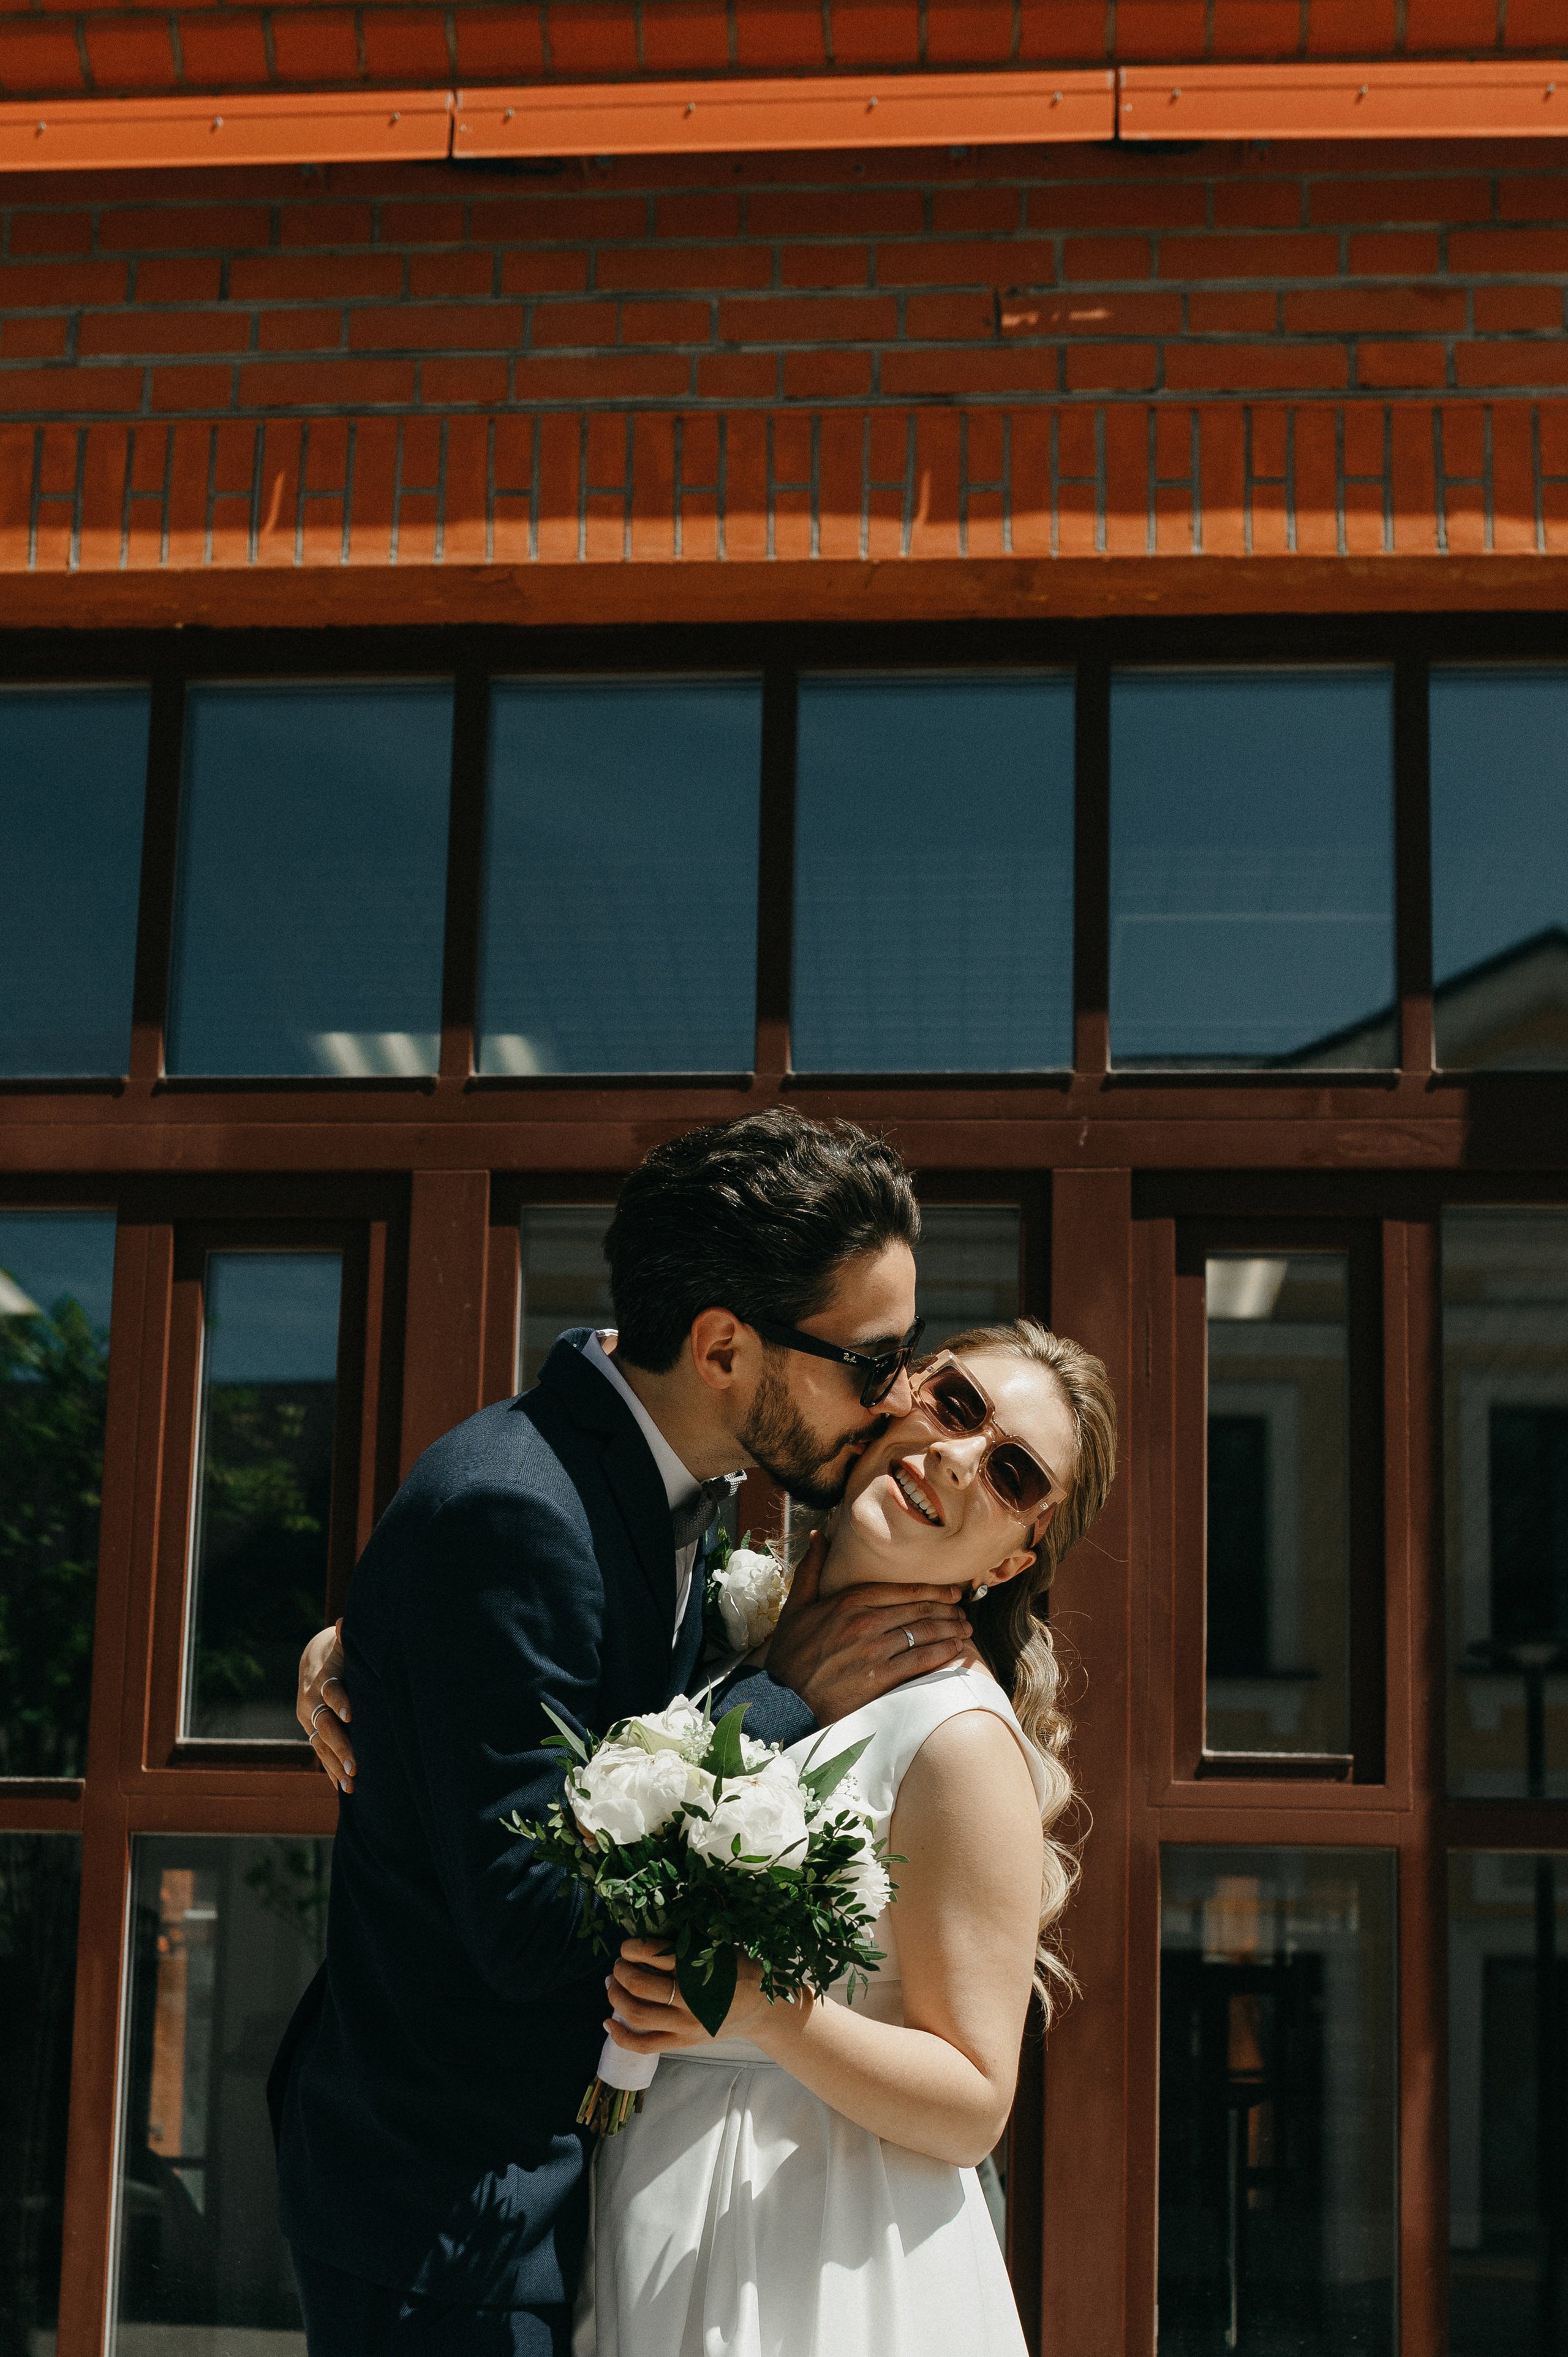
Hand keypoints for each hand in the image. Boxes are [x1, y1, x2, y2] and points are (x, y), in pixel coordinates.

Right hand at [296, 1620, 354, 1791]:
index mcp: (322, 1678)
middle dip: (340, 1746)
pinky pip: (319, 1752)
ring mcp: (307, 1719)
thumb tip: (345, 1622)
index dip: (340, 1702)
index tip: (352, 1715)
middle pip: (324, 1725)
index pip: (330, 1691)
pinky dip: (330, 1770)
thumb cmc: (340, 1651)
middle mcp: (310, 1701)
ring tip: (351, 1785)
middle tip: (355, 1767)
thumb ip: (346, 1637)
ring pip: (320, 1744)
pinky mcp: (311, 1732)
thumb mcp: (344, 1643)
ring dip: (335, 1765)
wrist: (314, 1660)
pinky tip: (343, 1788)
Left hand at [606, 1939, 785, 2055]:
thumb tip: (643, 1940)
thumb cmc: (736, 1970)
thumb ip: (684, 1944)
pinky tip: (608, 2022)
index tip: (627, 1947)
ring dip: (616, 1997)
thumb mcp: (715, 1947)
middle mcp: (689, 1997)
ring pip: (637, 2014)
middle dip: (620, 1971)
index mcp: (697, 1967)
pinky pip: (645, 2045)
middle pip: (639, 1985)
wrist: (760, 2007)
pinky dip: (621, 2036)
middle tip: (618, 1965)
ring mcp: (685, 2024)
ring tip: (611, 1985)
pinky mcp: (683, 2042)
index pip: (651, 1954)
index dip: (631, 1948)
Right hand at [764, 1533, 971, 1725]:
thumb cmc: (790, 1655)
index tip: (951, 1591)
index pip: (901, 1589)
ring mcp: (873, 1651)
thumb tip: (819, 1535)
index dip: (932, 1590)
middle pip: (917, 1610)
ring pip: (922, 1633)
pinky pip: (919, 1661)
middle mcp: (864, 1622)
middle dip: (947, 1609)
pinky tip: (955, 1650)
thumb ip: (811, 1569)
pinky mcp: (878, 1679)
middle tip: (964, 1610)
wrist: (783, 1700)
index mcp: (847, 1601)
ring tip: (965, 1629)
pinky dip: (941, 1653)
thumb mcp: (795, 1607)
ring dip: (949, 1630)